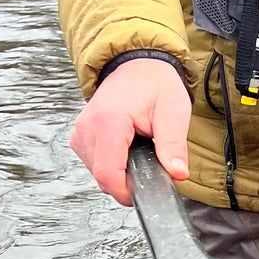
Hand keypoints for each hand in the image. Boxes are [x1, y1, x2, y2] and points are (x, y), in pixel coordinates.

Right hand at [69, 57, 190, 205]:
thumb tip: (178, 174)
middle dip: (127, 181)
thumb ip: (174, 146)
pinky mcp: (80, 135)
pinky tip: (127, 148)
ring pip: (97, 172)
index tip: (145, 193)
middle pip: (102, 177)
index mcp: (108, 121)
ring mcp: (80, 132)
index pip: (107, 174)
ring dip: (120, 171)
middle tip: (151, 163)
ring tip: (139, 149)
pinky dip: (112, 163)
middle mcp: (87, 127)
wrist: (138, 65)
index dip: (126, 192)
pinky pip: (94, 162)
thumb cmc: (156, 85)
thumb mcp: (174, 112)